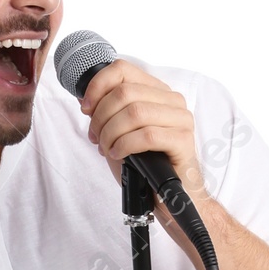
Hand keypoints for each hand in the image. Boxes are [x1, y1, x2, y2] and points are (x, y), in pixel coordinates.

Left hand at [79, 60, 208, 215]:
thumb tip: (85, 98)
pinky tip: (119, 154)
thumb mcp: (119, 134)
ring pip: (135, 112)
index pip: (123, 69)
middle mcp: (172, 101)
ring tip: (107, 148)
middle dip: (101, 116)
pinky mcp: (183, 141)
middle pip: (125, 92)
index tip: (86, 108)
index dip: (98, 86)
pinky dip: (125, 145)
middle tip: (96, 137)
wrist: (168, 199)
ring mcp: (181, 119)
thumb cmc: (144, 168)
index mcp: (157, 92)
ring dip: (111, 132)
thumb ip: (107, 113)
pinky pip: (147, 135)